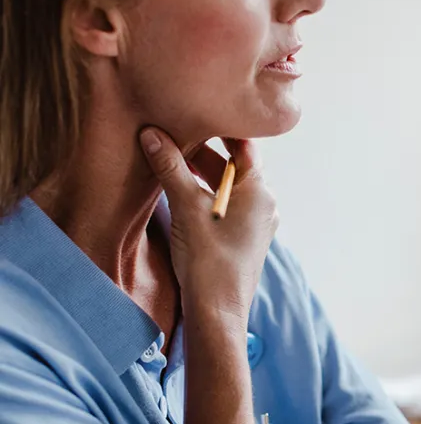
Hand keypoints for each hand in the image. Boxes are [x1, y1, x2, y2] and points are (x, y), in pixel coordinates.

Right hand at [139, 128, 278, 322]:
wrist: (217, 312)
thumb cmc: (208, 260)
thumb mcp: (186, 207)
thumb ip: (170, 167)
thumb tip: (152, 133)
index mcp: (259, 190)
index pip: (242, 144)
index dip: (218, 126)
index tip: (194, 110)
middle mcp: (264, 202)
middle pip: (232, 164)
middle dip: (201, 150)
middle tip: (170, 133)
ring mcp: (255, 221)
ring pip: (225, 185)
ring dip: (199, 173)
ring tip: (169, 159)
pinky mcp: (243, 237)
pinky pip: (224, 204)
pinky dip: (203, 193)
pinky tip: (180, 191)